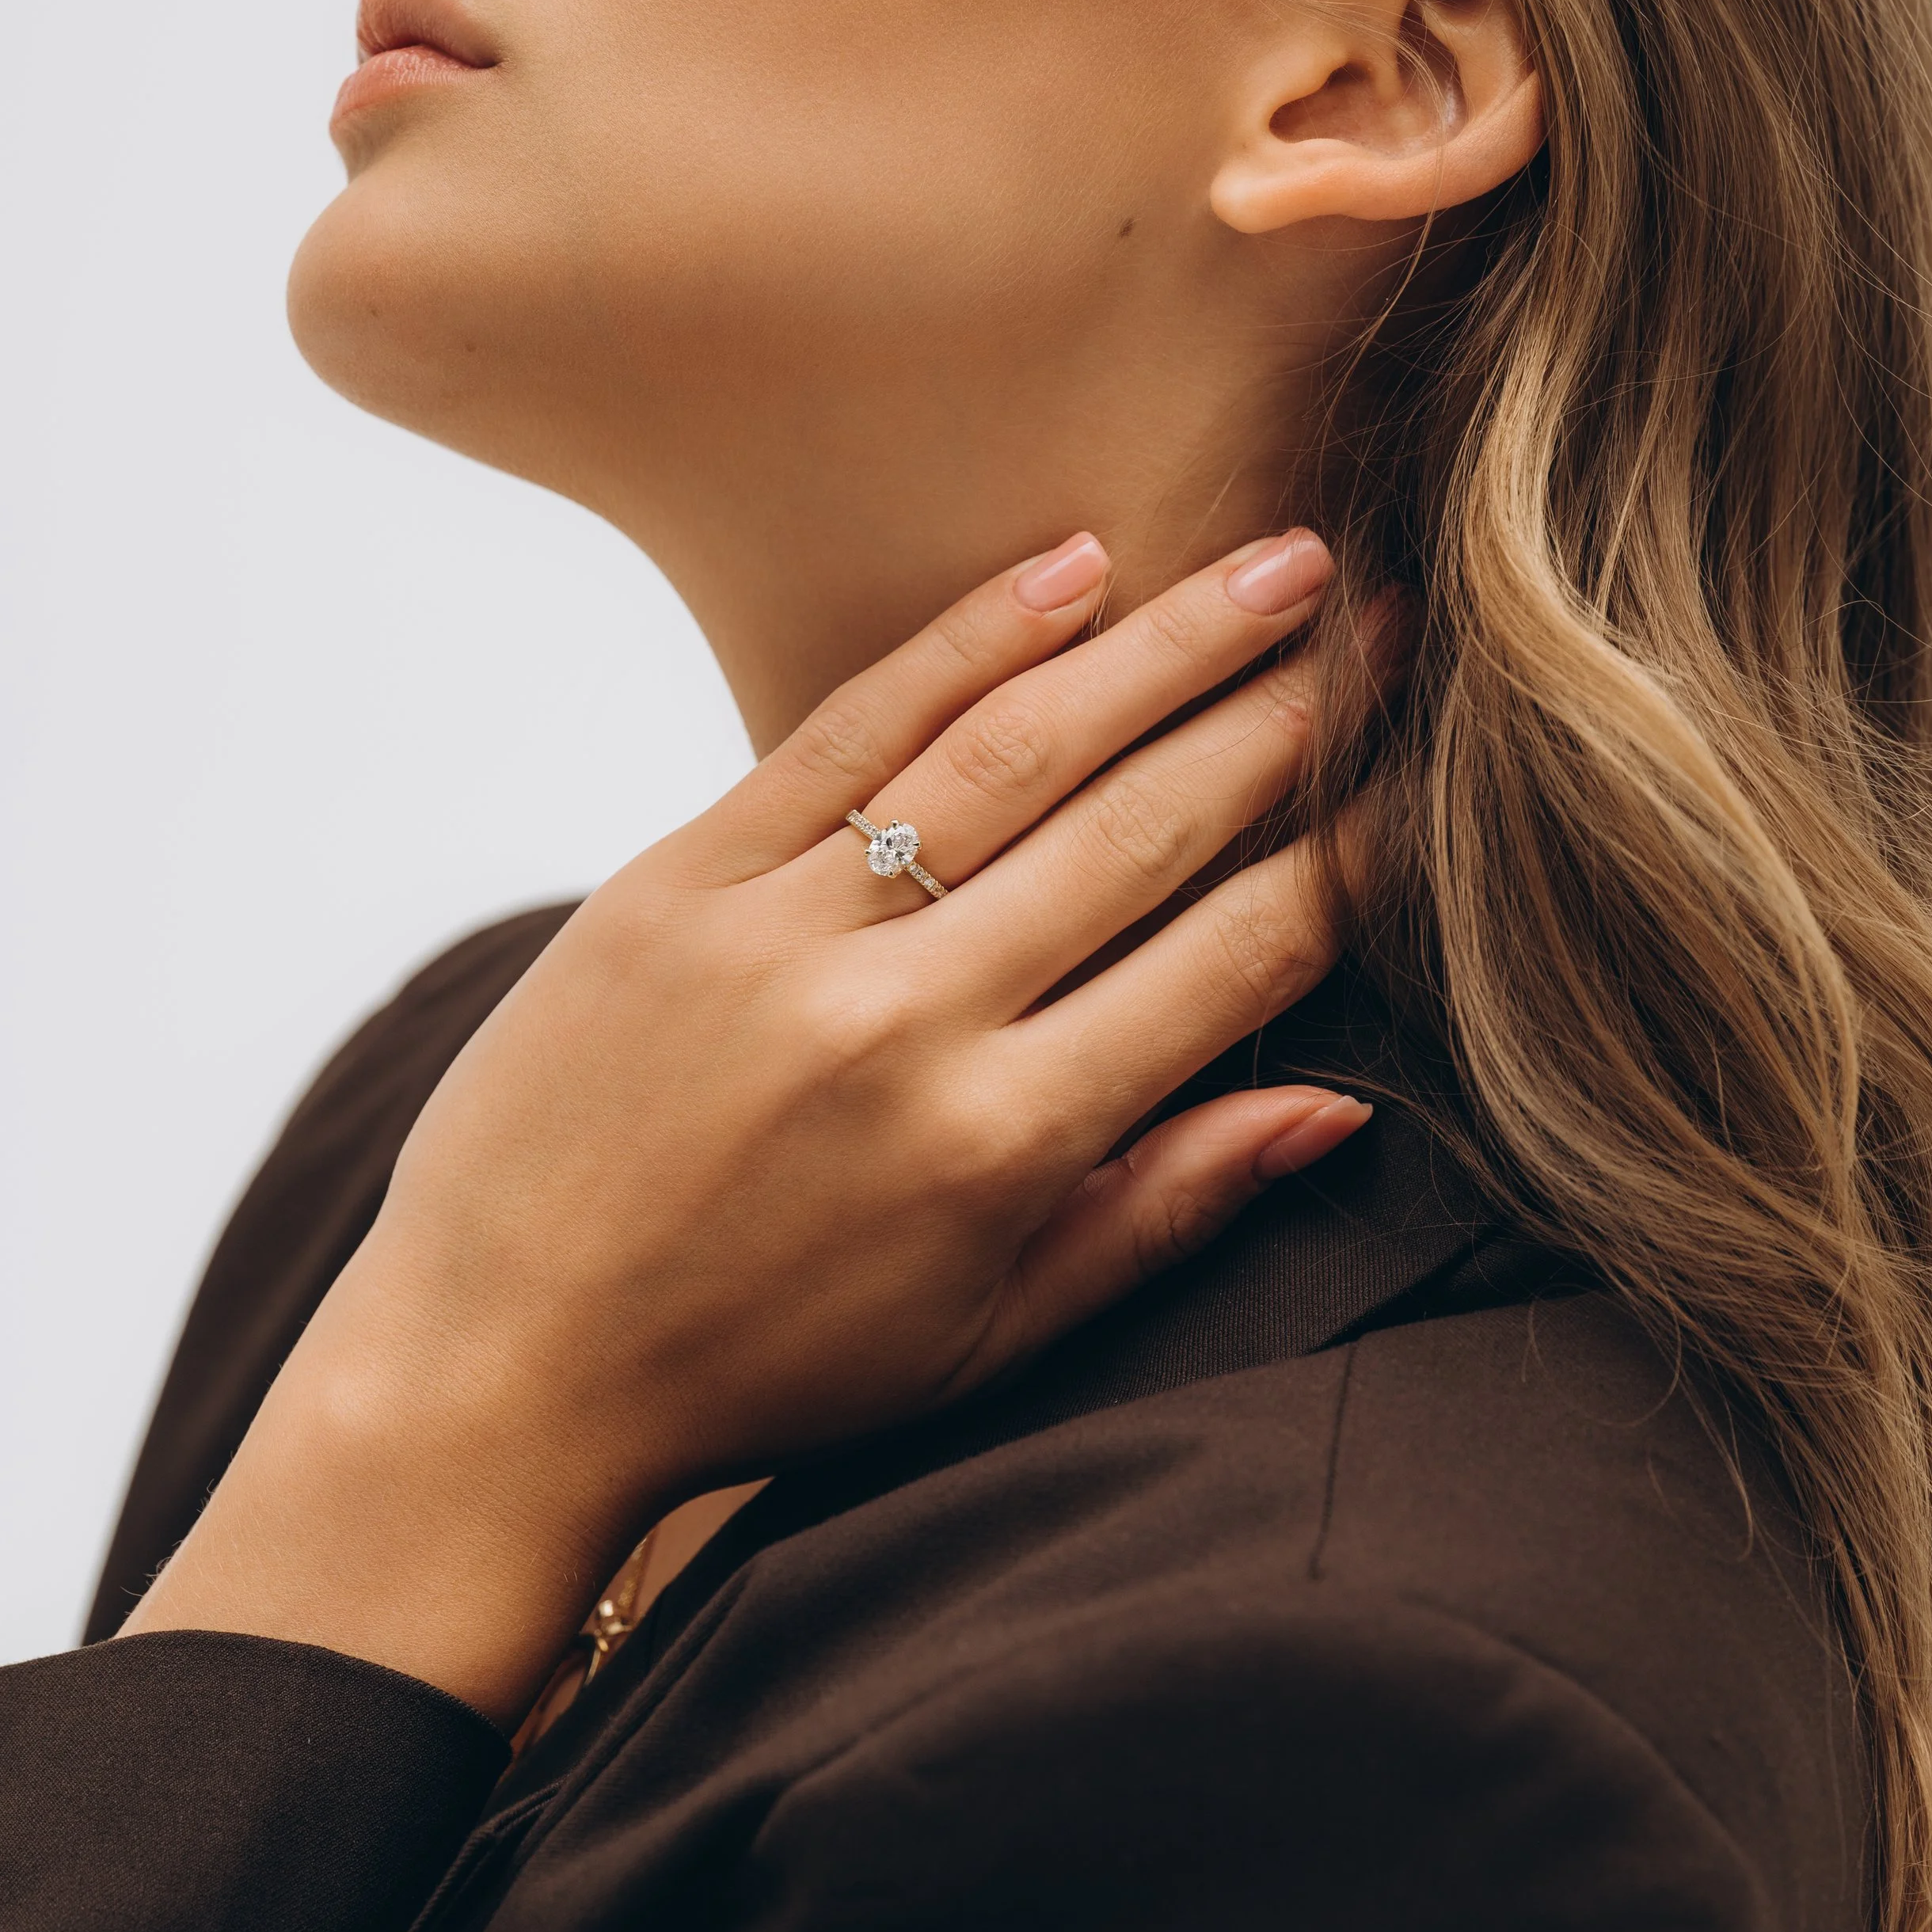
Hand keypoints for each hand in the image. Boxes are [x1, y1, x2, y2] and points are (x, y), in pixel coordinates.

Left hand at [129, 529, 1369, 1723]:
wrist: (500, 1364)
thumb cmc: (761, 1370)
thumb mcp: (984, 1339)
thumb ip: (1160, 1212)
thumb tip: (1337, 1108)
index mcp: (1003, 1146)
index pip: (1233, 962)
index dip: (1354, 861)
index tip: (1431, 782)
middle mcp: (908, 1022)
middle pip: (1148, 825)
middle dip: (1296, 714)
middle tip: (1403, 621)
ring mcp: (786, 936)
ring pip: (1016, 750)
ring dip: (1168, 644)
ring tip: (1283, 561)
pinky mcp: (677, 880)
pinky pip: (846, 729)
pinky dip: (965, 640)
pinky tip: (1072, 568)